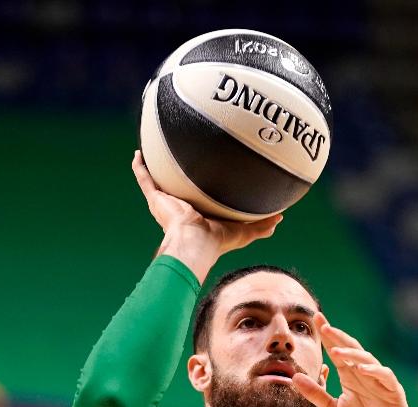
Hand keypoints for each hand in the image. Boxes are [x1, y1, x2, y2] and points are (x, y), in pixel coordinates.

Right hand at [131, 151, 281, 278]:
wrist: (194, 242)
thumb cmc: (217, 241)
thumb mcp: (245, 232)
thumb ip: (261, 226)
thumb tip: (280, 219)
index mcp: (199, 215)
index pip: (200, 199)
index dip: (203, 189)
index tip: (208, 175)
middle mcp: (181, 208)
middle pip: (178, 190)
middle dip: (178, 177)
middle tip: (182, 159)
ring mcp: (166, 203)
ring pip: (158, 183)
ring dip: (155, 170)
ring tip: (155, 153)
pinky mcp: (155, 199)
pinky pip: (144, 179)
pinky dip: (139, 168)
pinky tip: (138, 154)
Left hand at [291, 314, 415, 406]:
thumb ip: (316, 395)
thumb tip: (294, 377)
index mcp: (349, 375)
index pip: (337, 352)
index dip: (328, 337)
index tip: (315, 320)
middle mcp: (364, 373)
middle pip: (351, 349)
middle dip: (338, 336)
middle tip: (323, 325)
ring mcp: (380, 380)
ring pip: (367, 359)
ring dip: (352, 354)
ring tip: (336, 351)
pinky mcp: (394, 391)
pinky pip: (385, 376)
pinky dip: (373, 371)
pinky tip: (360, 369)